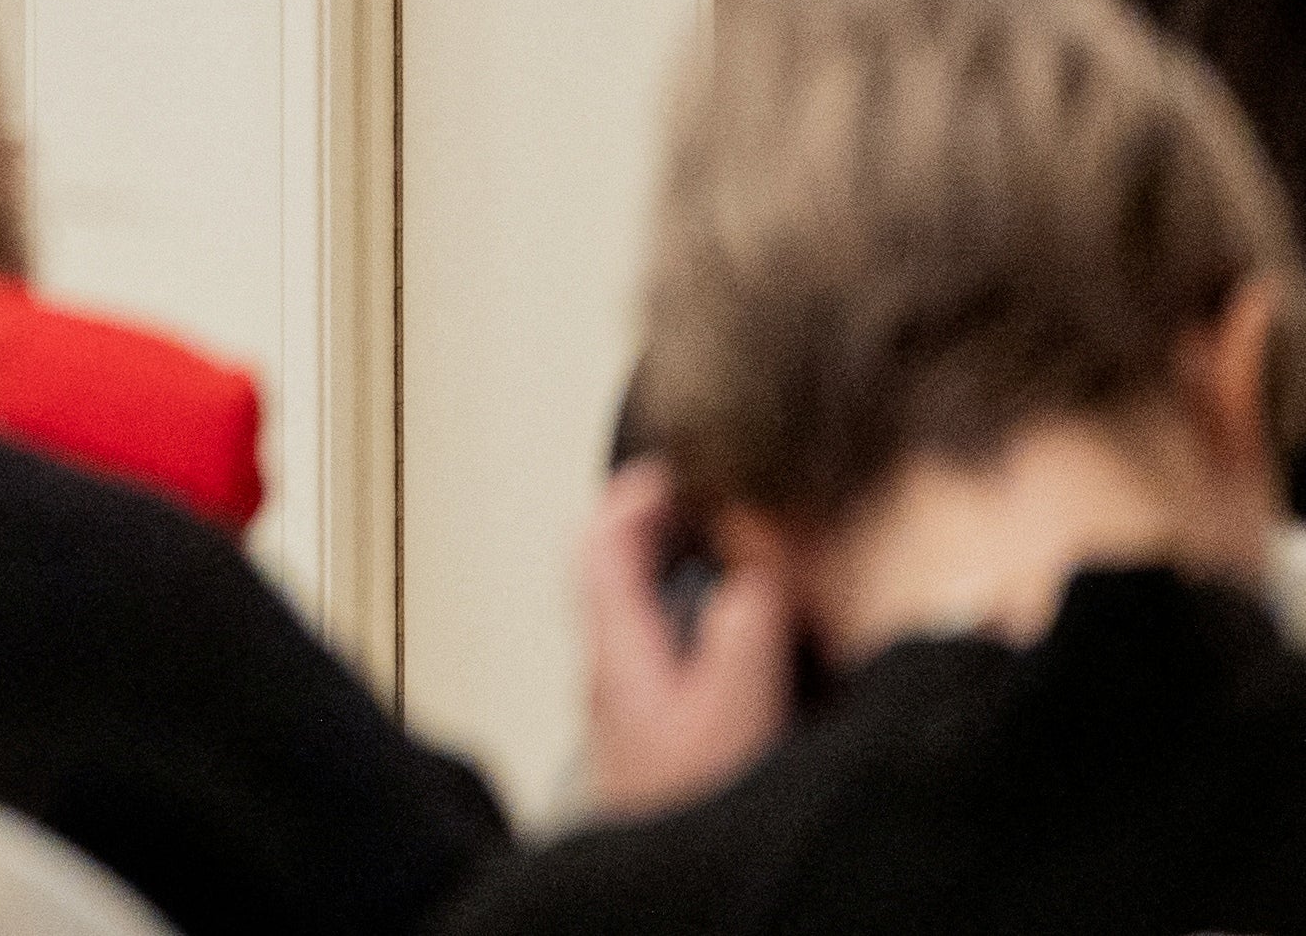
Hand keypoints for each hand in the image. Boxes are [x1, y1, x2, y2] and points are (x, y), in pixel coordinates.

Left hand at [577, 459, 795, 817]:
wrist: (672, 896)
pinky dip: (712, 637)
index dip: (634, 493)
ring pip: (651, 620)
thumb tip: (757, 558)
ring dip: (694, 583)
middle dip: (666, 531)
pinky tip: (759, 650)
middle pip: (619, 575)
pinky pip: (679, 666)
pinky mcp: (664, 748)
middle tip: (715, 505)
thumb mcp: (733, 705)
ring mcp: (637, 714)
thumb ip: (746, 622)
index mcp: (618, 653)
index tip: (677, 465)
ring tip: (747, 563)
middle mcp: (616, 679)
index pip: (599, 543)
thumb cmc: (688, 813)